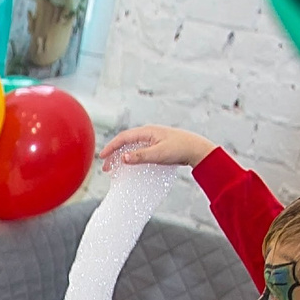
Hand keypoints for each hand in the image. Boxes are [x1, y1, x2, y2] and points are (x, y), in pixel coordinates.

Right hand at [96, 124, 214, 169]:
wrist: (196, 149)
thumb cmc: (179, 148)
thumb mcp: (159, 154)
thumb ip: (140, 156)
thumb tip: (123, 158)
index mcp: (147, 132)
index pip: (123, 138)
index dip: (111, 147)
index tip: (102, 157)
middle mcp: (148, 133)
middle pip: (125, 142)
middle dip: (114, 154)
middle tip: (106, 167)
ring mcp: (152, 139)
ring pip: (131, 147)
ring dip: (121, 156)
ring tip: (114, 168)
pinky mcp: (156, 146)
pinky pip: (138, 150)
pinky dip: (130, 157)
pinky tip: (129, 164)